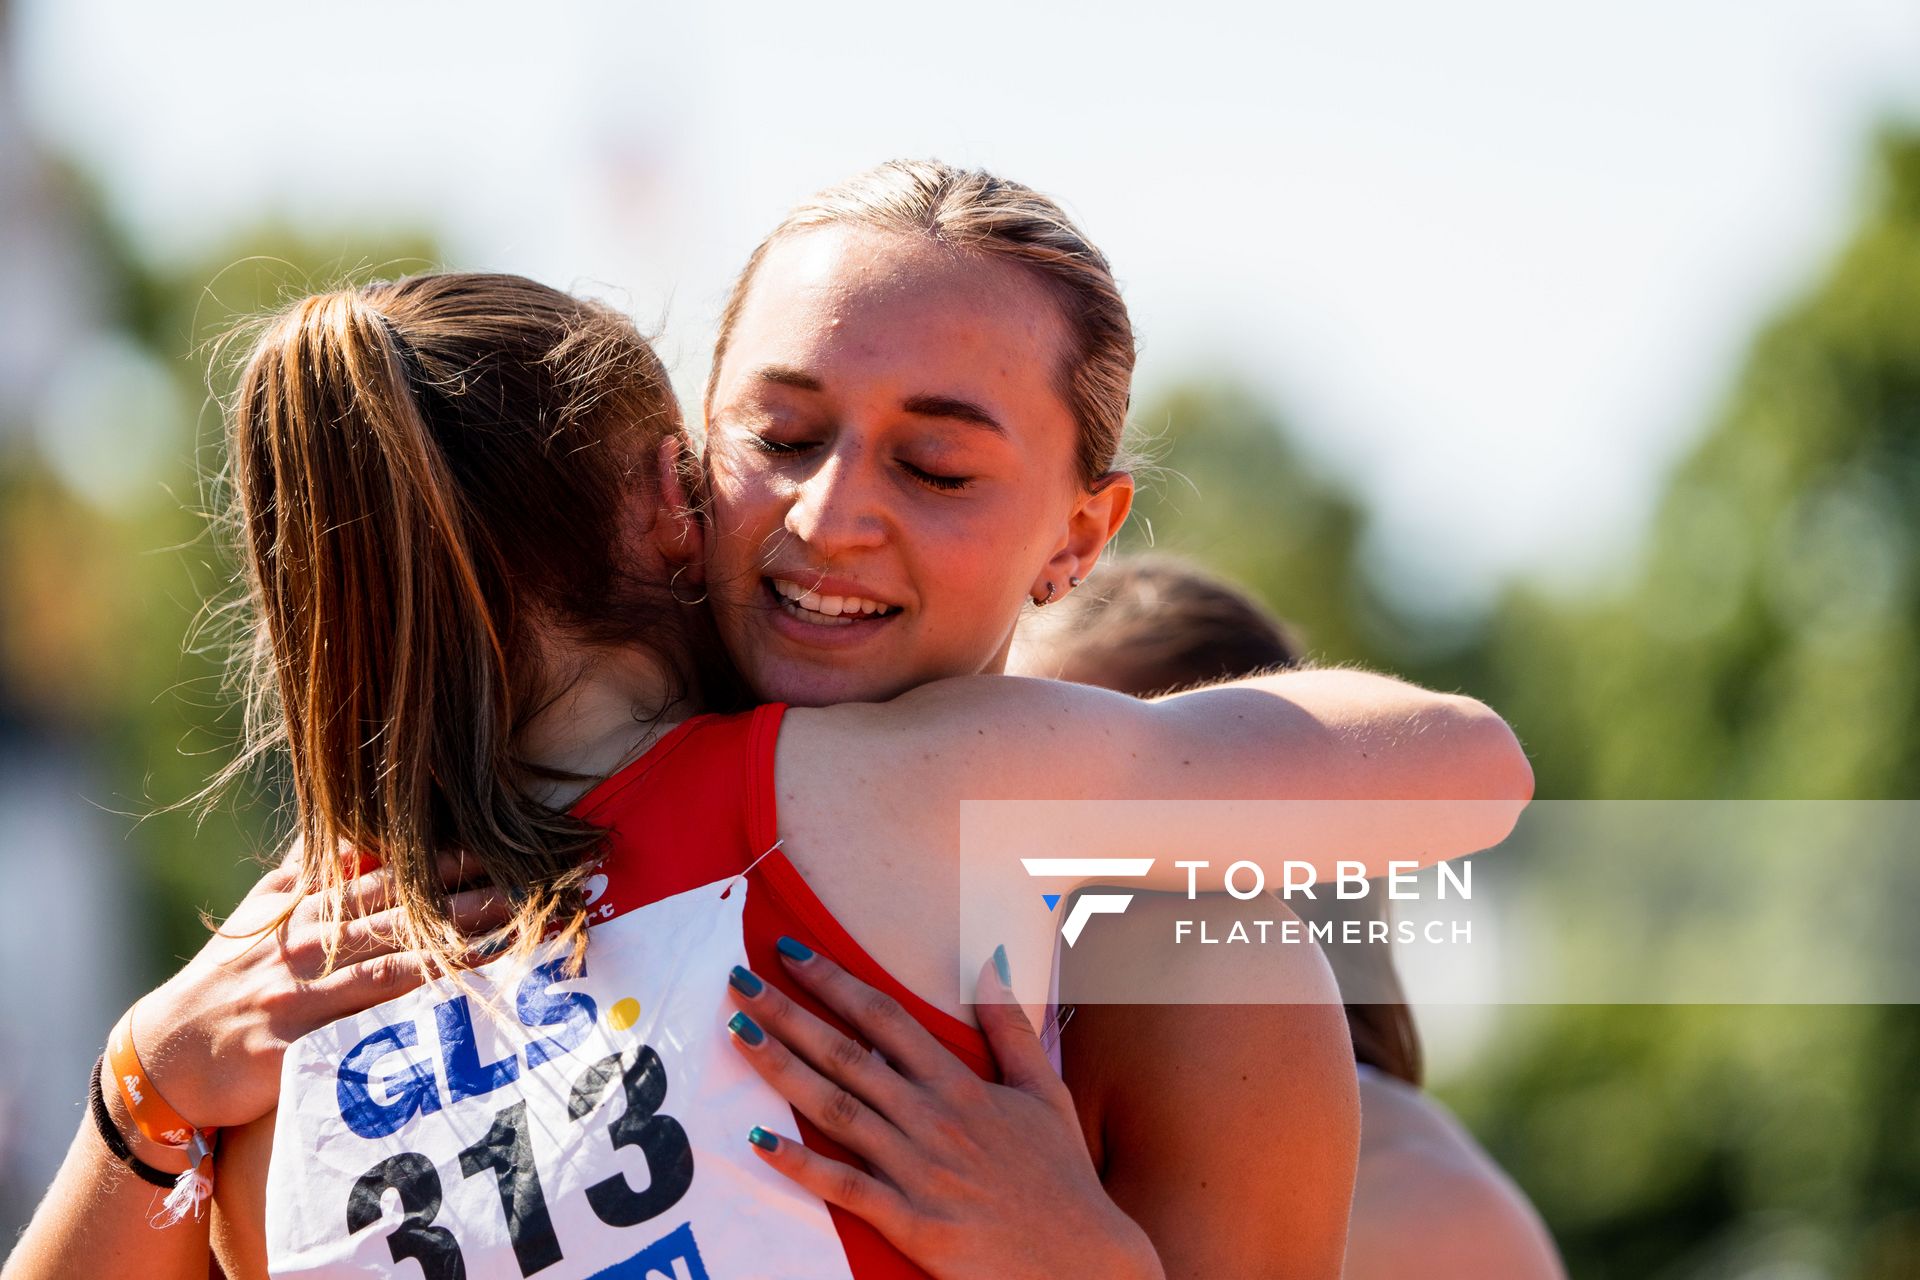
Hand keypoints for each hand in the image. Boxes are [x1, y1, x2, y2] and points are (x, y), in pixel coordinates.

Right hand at [129, 850, 508, 1130]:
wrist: (165, 1058)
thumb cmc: (226, 982)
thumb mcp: (260, 915)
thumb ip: (307, 872)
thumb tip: (346, 824)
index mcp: (303, 905)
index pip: (382, 871)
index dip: (441, 855)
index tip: (497, 841)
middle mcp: (304, 939)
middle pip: (397, 906)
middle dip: (465, 891)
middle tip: (527, 879)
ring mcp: (299, 987)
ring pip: (390, 955)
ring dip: (454, 939)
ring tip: (511, 926)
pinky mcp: (293, 1038)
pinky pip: (363, 1019)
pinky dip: (413, 998)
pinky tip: (458, 989)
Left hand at [723, 940, 1163, 1279]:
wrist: (1083, 1260)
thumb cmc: (1061, 1176)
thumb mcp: (1044, 1090)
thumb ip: (1012, 1025)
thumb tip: (989, 960)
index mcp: (961, 1084)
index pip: (885, 1019)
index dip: (836, 982)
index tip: (792, 953)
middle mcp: (933, 1118)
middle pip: (847, 1055)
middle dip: (789, 1013)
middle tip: (739, 980)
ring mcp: (919, 1170)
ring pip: (836, 1109)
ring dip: (781, 1069)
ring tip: (737, 1034)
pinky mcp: (911, 1222)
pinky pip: (844, 1186)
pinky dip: (799, 1162)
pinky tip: (758, 1139)